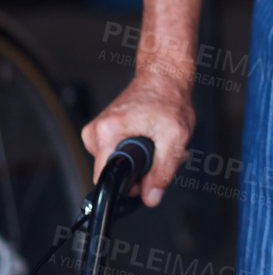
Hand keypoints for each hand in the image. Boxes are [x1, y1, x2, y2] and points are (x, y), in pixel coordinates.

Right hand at [81, 62, 195, 207]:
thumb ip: (163, 170)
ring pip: (118, 165)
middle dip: (141, 171)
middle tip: (161, 153)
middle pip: (114, 173)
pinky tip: (152, 140)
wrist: (164, 75)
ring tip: (159, 143)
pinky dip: (137, 152)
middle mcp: (95, 132)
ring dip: (142, 161)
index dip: (129, 186)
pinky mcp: (104, 131)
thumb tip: (151, 198)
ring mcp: (98, 131)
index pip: (105, 180)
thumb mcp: (175, 137)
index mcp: (106, 132)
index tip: (147, 178)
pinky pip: (117, 154)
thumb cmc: (169, 98)